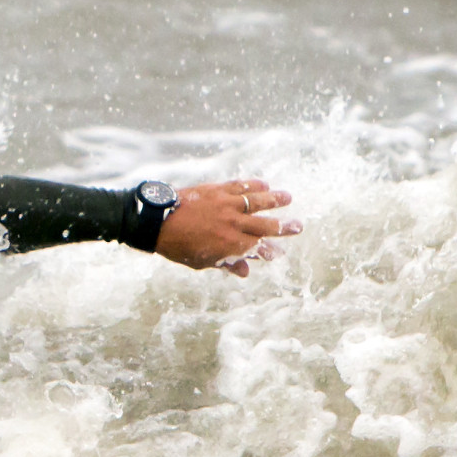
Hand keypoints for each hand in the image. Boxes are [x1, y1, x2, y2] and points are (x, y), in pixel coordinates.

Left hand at [153, 179, 300, 277]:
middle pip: (265, 224)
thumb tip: (246, 273)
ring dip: (275, 200)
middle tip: (298, 226)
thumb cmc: (178, 246)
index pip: (258, 248)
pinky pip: (241, 186)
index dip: (270, 251)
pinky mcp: (218, 190)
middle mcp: (234, 223)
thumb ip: (226, 264)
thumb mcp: (202, 261)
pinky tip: (264, 184)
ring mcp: (227, 204)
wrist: (158, 221)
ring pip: (258, 201)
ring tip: (288, 198)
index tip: (280, 253)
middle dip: (284, 227)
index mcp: (231, 244)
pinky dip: (254, 185)